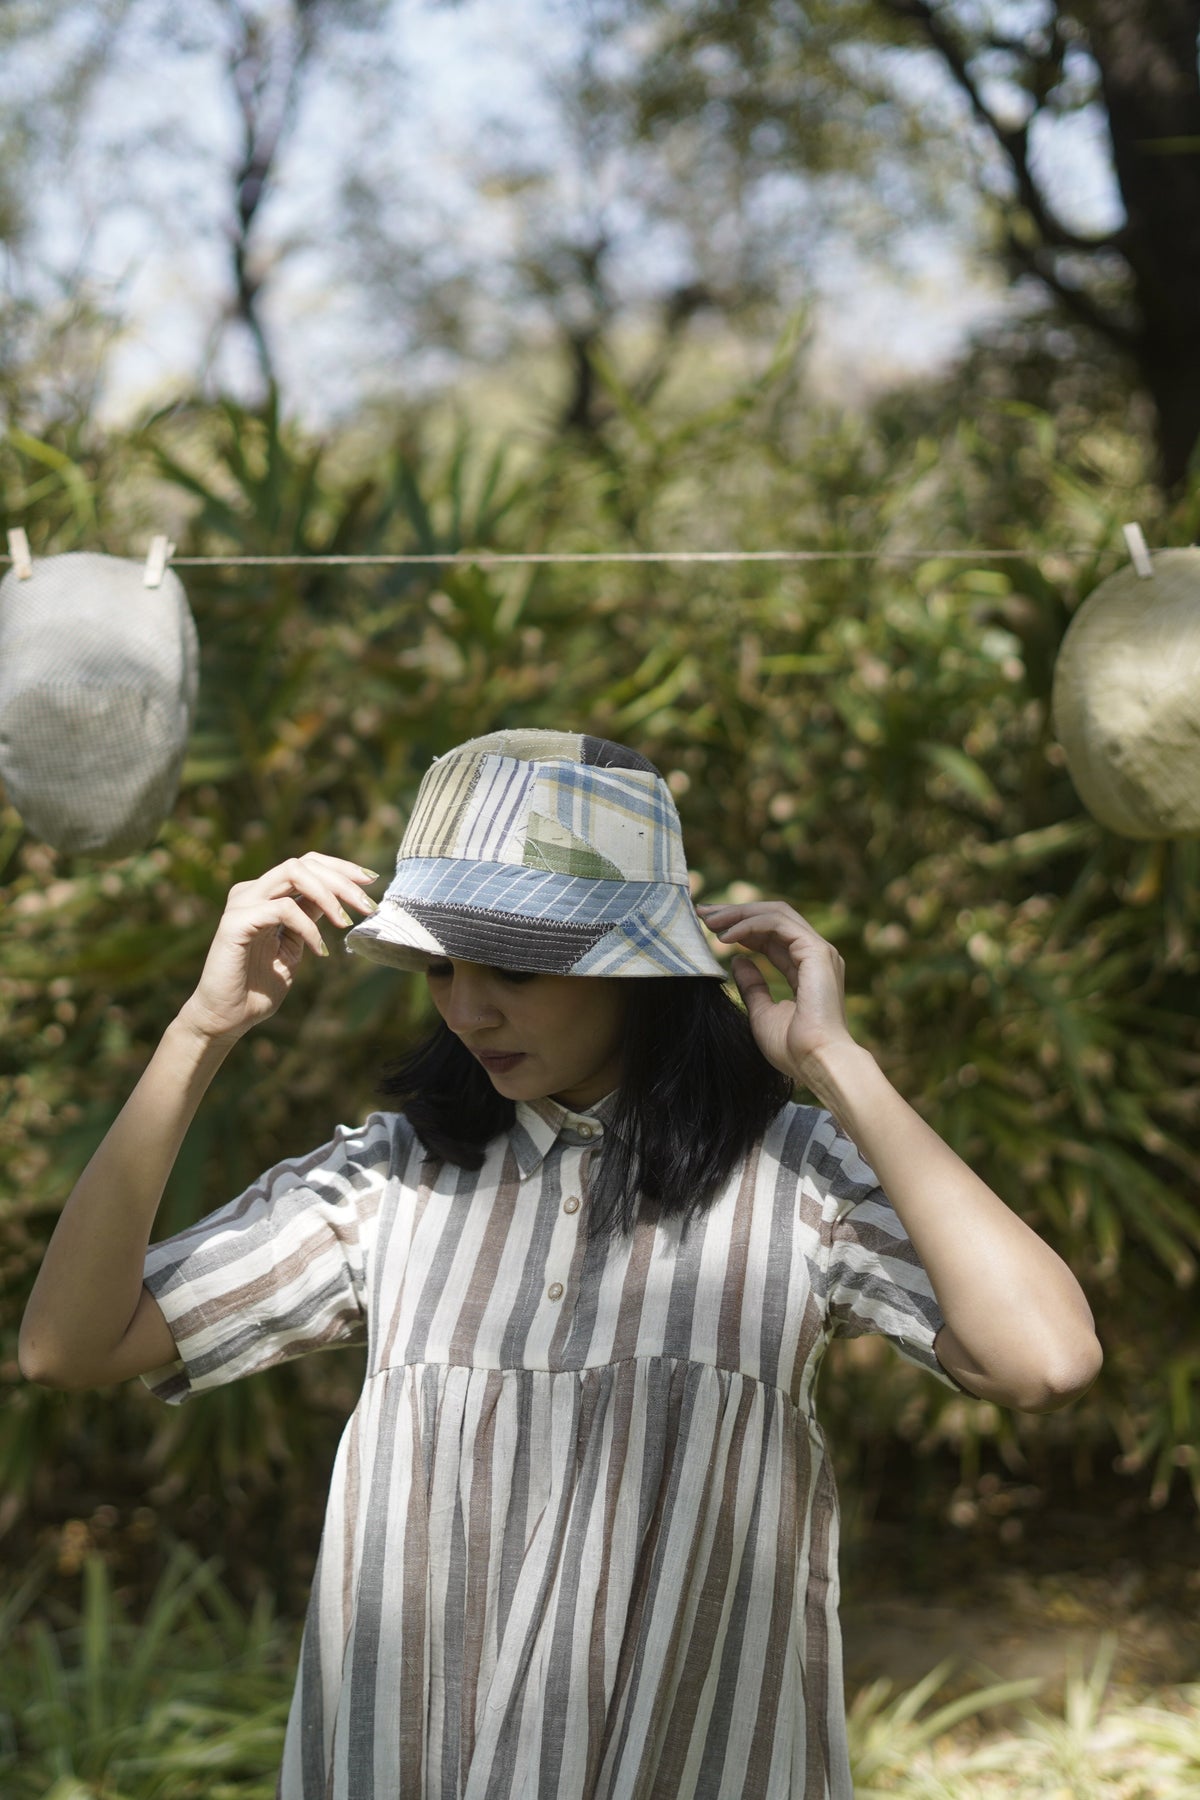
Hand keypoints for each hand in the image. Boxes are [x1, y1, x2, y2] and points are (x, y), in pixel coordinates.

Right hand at [177, 854, 380, 1044]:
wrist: (227, 1018)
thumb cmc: (259, 987)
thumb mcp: (294, 946)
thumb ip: (309, 918)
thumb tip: (340, 898)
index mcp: (265, 895)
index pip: (306, 864)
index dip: (340, 868)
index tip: (371, 881)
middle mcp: (251, 892)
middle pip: (303, 863)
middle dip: (342, 880)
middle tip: (368, 906)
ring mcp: (241, 904)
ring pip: (293, 873)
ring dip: (328, 894)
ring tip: (346, 922)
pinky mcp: (235, 922)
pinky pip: (283, 908)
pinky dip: (308, 926)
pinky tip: (320, 950)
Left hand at [696, 899, 855, 1081]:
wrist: (816, 1062)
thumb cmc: (793, 1048)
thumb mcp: (762, 1013)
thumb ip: (753, 986)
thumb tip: (737, 960)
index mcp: (806, 968)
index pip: (771, 936)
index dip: (740, 928)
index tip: (708, 928)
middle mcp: (815, 954)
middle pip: (772, 917)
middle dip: (736, 913)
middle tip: (702, 913)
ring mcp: (819, 951)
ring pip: (776, 913)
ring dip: (739, 914)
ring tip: (709, 921)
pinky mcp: (816, 951)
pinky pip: (778, 923)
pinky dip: (749, 924)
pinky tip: (725, 937)